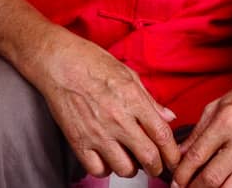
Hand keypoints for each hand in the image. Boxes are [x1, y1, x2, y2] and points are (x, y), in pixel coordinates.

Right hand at [31, 30, 180, 176]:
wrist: (58, 62)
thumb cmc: (91, 62)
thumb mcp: (128, 74)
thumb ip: (150, 100)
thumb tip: (169, 117)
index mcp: (133, 99)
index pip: (163, 135)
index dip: (173, 153)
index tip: (174, 159)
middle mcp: (117, 119)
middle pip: (148, 157)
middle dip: (157, 166)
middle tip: (156, 165)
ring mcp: (97, 132)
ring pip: (124, 168)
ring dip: (131, 168)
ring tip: (129, 159)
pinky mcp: (78, 141)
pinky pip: (97, 169)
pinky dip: (105, 169)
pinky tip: (107, 158)